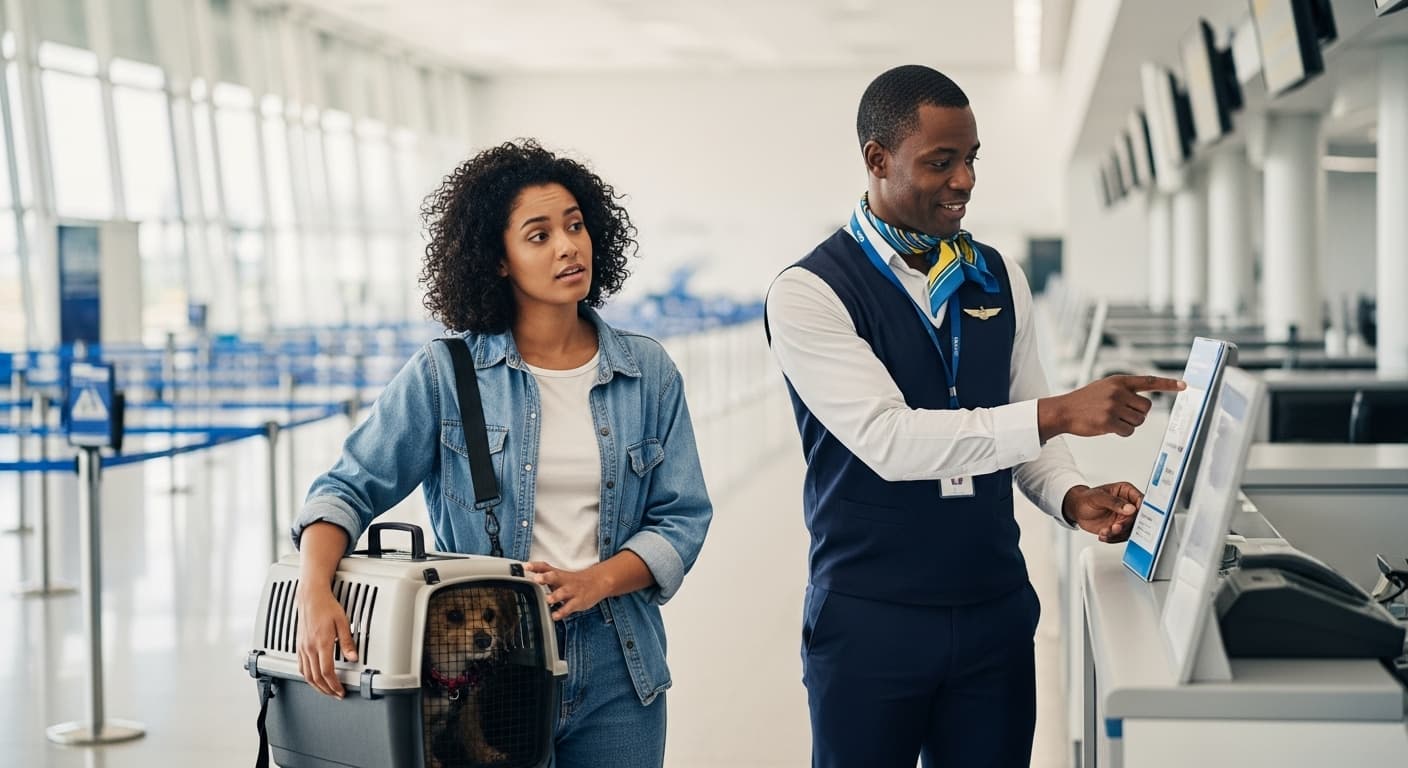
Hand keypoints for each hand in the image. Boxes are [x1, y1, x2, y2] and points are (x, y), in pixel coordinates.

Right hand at [296, 587, 355, 697]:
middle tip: (336, 694)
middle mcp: (309, 647)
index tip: (341, 691)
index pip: (327, 671)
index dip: (334, 685)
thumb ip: (347, 642)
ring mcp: (302, 647)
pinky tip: (314, 678)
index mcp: (321, 643)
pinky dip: (308, 677)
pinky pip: (301, 666)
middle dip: (327, 689)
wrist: (310, 596)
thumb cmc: (326, 606)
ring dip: (317, 686)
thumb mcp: (343, 622)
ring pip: (306, 675)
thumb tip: (353, 657)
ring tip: (327, 690)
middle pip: (316, 677)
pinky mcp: (299, 645)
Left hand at [524, 561, 611, 620]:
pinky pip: (569, 608)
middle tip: (536, 579)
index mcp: (559, 574)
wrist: (598, 582)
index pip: (545, 567)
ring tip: (547, 599)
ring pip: (563, 593)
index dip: (535, 566)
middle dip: (545, 578)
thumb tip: (526, 578)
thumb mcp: (561, 576)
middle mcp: (564, 581)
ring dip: (555, 596)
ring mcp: (571, 591)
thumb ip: (545, 576)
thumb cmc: (574, 581)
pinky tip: (555, 615)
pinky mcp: (578, 602)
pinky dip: (562, 612)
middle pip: (554, 577)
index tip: (525, 566)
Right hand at [1039, 375, 1185, 440]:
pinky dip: (1122, 432)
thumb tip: (1145, 405)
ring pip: (1139, 421)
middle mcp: (1118, 392)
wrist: (1063, 410)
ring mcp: (1113, 407)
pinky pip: (1129, 431)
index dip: (1168, 384)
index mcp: (1119, 381)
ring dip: (1130, 424)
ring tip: (1113, 420)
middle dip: (1139, 414)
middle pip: (1147, 407)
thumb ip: (1124, 391)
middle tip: (1124, 414)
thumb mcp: (1104, 387)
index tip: (1185, 385)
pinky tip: (1109, 427)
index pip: (1149, 381)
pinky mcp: (1108, 422)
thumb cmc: (1085, 401)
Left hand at [1062, 482, 1142, 542]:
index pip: (1141, 500)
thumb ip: (1114, 502)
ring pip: (1130, 529)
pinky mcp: (1119, 528)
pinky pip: (1121, 536)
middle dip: (1126, 525)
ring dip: (1118, 533)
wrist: (1077, 509)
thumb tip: (1130, 508)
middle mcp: (1128, 506)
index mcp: (1126, 492)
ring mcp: (1124, 518)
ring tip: (1106, 531)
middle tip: (1115, 527)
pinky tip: (1103, 535)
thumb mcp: (1098, 497)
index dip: (1141, 509)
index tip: (1134, 516)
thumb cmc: (1087, 498)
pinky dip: (1112, 538)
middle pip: (1137, 518)